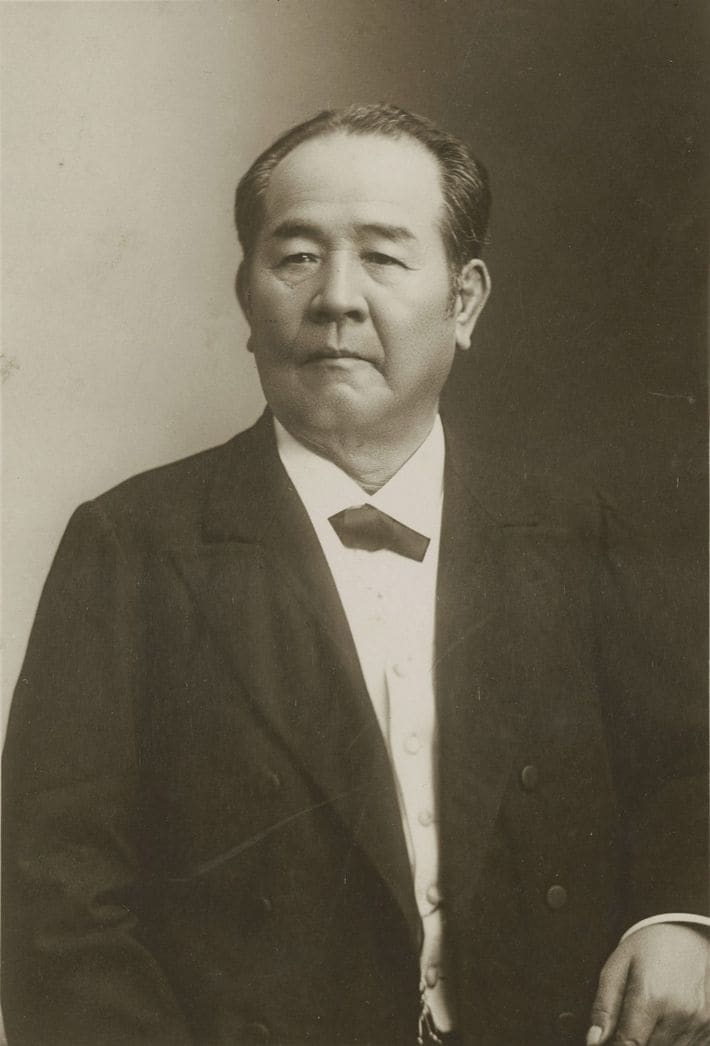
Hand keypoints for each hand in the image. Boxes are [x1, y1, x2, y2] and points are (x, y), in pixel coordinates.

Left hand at [587, 923, 709, 1044]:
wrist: (691, 935)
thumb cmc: (650, 948)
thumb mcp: (618, 966)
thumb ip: (604, 1006)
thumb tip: (594, 1040)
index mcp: (652, 996)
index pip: (629, 1044)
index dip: (617, 1045)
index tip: (612, 1039)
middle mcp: (680, 1013)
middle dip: (635, 1040)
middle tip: (633, 1016)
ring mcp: (700, 1022)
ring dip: (656, 1040)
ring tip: (653, 1012)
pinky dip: (675, 1039)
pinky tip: (670, 1018)